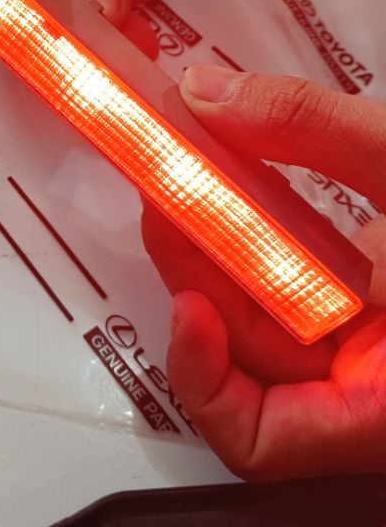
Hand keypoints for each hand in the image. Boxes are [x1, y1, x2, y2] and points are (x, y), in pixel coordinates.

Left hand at [142, 64, 385, 479]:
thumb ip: (312, 130)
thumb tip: (209, 94)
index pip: (264, 441)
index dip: (204, 378)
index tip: (185, 302)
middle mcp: (378, 390)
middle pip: (248, 357)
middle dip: (199, 271)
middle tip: (170, 192)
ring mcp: (376, 354)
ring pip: (268, 321)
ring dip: (226, 250)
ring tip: (199, 178)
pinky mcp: (378, 318)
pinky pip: (300, 295)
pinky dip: (267, 247)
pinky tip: (251, 196)